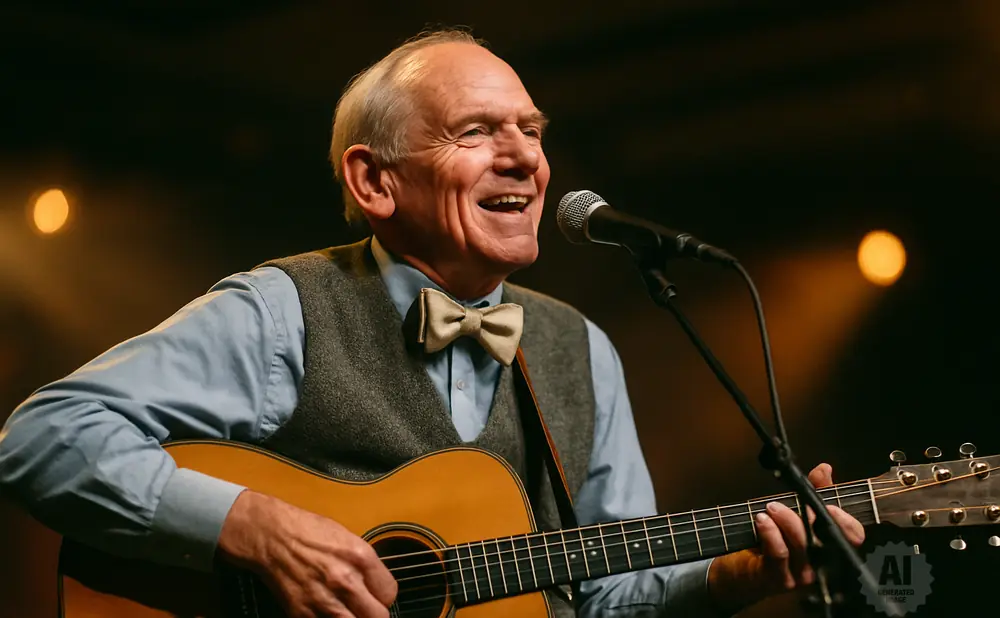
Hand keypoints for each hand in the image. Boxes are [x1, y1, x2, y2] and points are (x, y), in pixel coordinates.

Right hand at [217, 490, 396, 617]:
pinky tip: (327, 611)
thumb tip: (376, 584)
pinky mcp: (303, 613)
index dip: (383, 596)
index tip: (377, 595)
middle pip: (378, 616)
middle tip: (365, 608)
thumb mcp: (347, 537)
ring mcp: (324, 600)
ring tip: (347, 611)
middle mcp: (345, 581)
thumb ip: (365, 564)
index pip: (389, 593)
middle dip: (373, 613)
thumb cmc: (306, 530)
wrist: (272, 536)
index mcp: (360, 558)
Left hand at [707, 463, 865, 612]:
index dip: (847, 522)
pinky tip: (761, 520)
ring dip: (785, 520)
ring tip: (770, 508)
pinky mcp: (779, 579)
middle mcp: (820, 563)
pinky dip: (770, 533)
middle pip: (825, 538)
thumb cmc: (770, 535)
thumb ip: (813, 488)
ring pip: (802, 545)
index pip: (853, 536)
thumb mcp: (793, 507)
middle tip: (781, 502)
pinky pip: (780, 554)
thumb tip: (824, 469)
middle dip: (805, 515)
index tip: (831, 506)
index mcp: (829, 544)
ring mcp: (801, 574)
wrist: (739, 562)